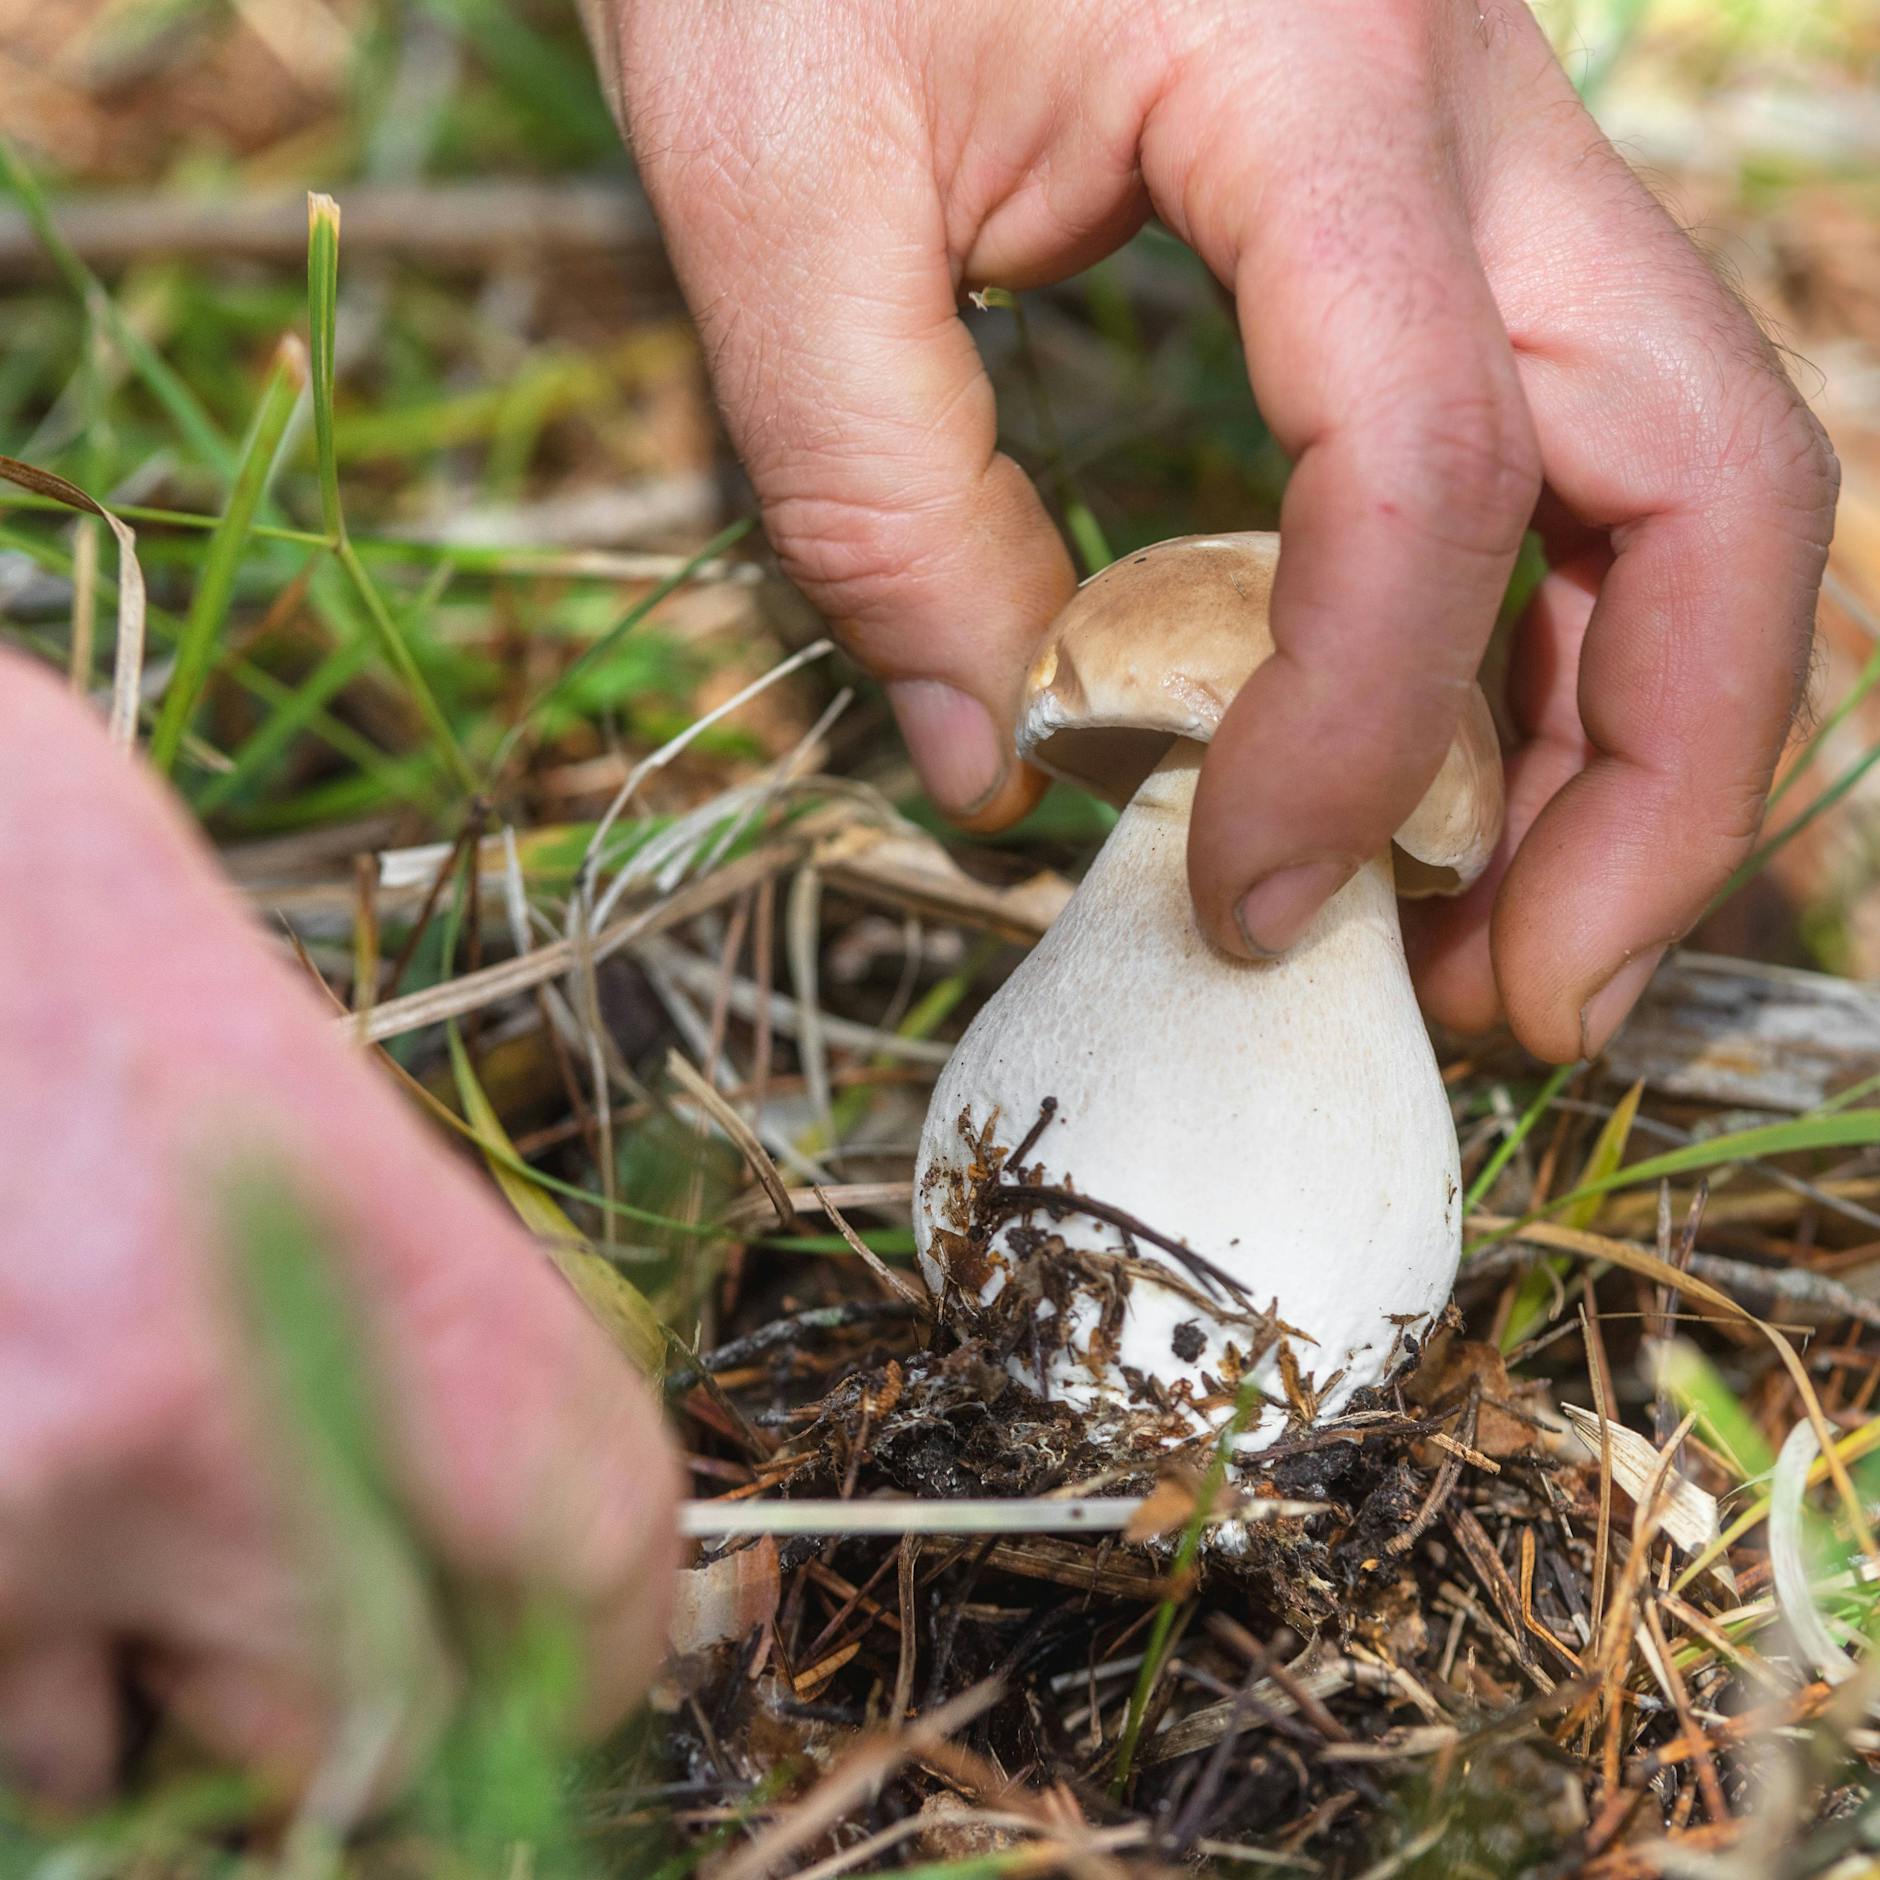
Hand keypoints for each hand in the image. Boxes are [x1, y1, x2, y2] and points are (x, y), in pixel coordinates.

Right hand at [0, 656, 679, 1805]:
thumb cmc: (158, 1016)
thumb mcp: (364, 1162)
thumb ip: (461, 1383)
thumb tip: (530, 1580)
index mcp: (403, 1283)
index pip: (592, 1558)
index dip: (602, 1640)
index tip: (570, 1664)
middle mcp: (225, 1421)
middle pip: (385, 1728)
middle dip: (377, 1710)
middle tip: (331, 1628)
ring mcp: (33, 1506)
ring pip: (139, 1765)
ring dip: (151, 1691)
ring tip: (120, 1504)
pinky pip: (3, 1732)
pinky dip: (25, 1668)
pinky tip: (24, 1495)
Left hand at [600, 0, 1835, 1059]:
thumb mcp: (771, 192)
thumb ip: (874, 496)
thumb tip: (1002, 773)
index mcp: (1321, 75)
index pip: (1435, 466)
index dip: (1363, 734)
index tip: (1247, 905)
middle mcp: (1482, 110)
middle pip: (1718, 476)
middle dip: (1656, 790)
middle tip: (1527, 1006)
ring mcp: (1494, 164)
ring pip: (1694, 478)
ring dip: (1632, 749)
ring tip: (1503, 954)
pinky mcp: (1444, 225)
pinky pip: (1575, 461)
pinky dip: (1546, 652)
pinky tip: (1445, 791)